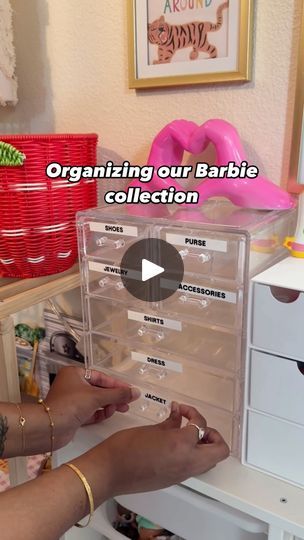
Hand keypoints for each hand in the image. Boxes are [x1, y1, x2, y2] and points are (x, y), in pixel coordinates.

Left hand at [45, 367, 140, 448]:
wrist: (49, 428)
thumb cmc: (71, 405)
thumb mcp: (96, 397)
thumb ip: (118, 394)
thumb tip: (136, 392)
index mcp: (74, 374)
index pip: (100, 377)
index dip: (116, 384)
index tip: (130, 391)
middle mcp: (72, 385)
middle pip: (99, 389)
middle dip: (113, 397)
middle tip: (127, 404)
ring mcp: (72, 400)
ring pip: (95, 401)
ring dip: (108, 405)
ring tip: (121, 410)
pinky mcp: (72, 414)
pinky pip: (90, 411)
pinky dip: (99, 413)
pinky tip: (109, 415)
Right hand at [84, 403, 229, 498]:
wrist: (110, 472)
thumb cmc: (125, 448)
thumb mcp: (151, 429)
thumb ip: (170, 422)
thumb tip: (178, 415)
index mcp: (181, 445)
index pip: (200, 425)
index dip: (192, 413)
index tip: (181, 409)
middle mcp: (187, 462)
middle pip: (219, 451)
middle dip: (212, 434)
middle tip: (195, 424)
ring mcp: (182, 474)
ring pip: (209, 462)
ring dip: (205, 446)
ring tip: (187, 434)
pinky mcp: (174, 480)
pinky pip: (195, 468)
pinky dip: (193, 455)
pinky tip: (176, 444)